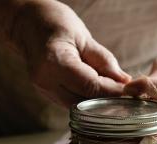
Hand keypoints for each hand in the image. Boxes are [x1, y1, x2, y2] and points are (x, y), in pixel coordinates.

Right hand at [10, 0, 130, 107]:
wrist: (27, 24)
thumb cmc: (54, 23)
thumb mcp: (83, 36)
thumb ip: (104, 61)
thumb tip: (124, 81)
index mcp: (54, 63)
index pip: (90, 86)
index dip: (112, 91)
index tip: (129, 90)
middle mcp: (45, 81)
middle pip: (84, 102)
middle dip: (107, 100)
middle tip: (126, 95)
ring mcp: (44, 90)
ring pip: (79, 107)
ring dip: (98, 103)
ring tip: (115, 93)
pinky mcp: (47, 94)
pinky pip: (72, 103)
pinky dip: (88, 100)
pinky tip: (100, 93)